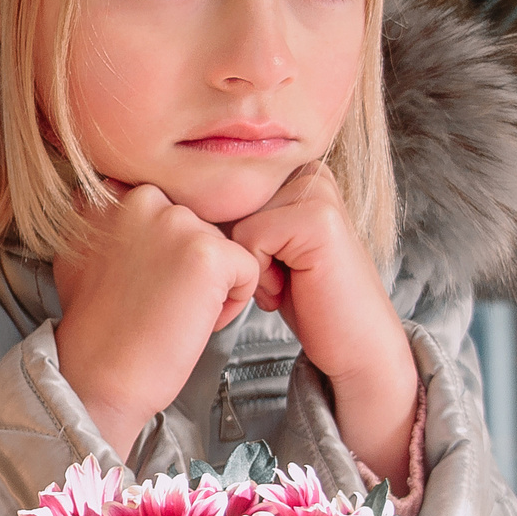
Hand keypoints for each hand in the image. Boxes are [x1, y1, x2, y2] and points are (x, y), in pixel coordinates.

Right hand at [54, 184, 264, 461]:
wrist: (96, 376)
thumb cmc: (92, 328)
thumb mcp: (79, 253)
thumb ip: (106, 220)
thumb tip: (122, 204)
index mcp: (110, 193)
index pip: (165, 211)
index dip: (158, 254)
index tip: (137, 283)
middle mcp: (143, 198)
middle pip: (196, 228)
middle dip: (185, 267)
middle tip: (154, 302)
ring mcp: (177, 223)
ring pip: (222, 249)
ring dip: (208, 286)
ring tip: (168, 313)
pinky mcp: (209, 254)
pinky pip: (247, 271)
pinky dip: (230, 304)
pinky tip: (191, 321)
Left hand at [225, 163, 417, 482]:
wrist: (354, 345)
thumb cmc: (307, 300)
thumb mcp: (262, 247)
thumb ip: (232, 214)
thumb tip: (162, 197)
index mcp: (292, 171)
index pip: (220, 192)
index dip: (223, 241)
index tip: (260, 265)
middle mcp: (305, 170)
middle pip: (223, 206)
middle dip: (236, 254)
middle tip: (278, 277)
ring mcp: (315, 189)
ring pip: (234, 224)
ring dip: (250, 266)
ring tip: (287, 281)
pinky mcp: (316, 217)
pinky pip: (250, 238)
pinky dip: (261, 275)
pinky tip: (293, 286)